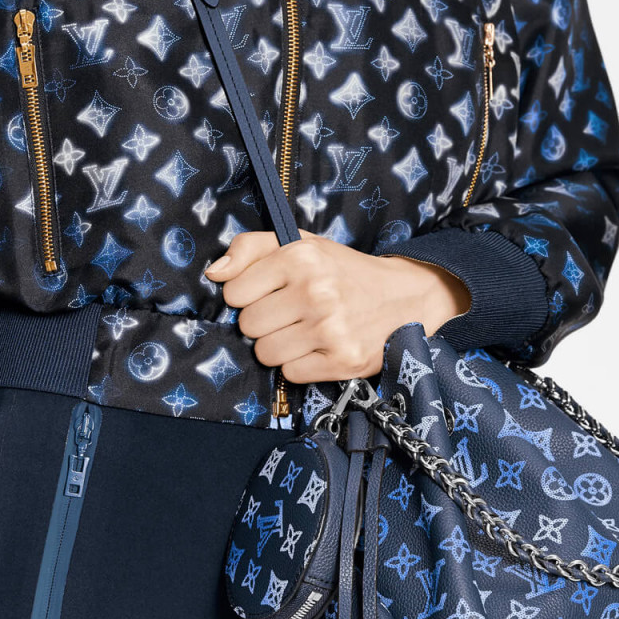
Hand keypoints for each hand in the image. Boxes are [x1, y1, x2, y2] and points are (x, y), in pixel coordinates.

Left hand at [203, 229, 470, 382]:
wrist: (404, 298)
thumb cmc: (344, 272)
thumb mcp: (302, 244)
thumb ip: (252, 248)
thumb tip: (214, 273)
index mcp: (301, 255)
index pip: (234, 291)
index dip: (248, 295)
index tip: (272, 292)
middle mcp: (315, 291)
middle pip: (248, 326)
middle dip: (264, 322)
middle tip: (292, 313)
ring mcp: (330, 328)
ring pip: (265, 353)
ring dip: (280, 346)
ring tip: (305, 332)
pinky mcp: (342, 360)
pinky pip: (290, 373)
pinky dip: (301, 365)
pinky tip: (320, 348)